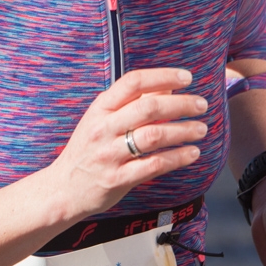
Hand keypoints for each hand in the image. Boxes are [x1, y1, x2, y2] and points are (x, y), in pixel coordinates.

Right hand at [38, 68, 208, 222]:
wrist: (63, 189)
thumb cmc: (87, 150)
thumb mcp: (102, 120)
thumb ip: (132, 103)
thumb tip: (168, 87)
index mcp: (100, 109)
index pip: (133, 82)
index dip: (162, 76)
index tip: (187, 77)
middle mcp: (103, 128)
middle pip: (148, 108)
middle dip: (181, 104)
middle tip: (202, 105)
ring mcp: (109, 154)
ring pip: (154, 136)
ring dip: (183, 130)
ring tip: (201, 129)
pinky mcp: (118, 179)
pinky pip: (153, 165)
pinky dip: (177, 158)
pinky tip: (193, 153)